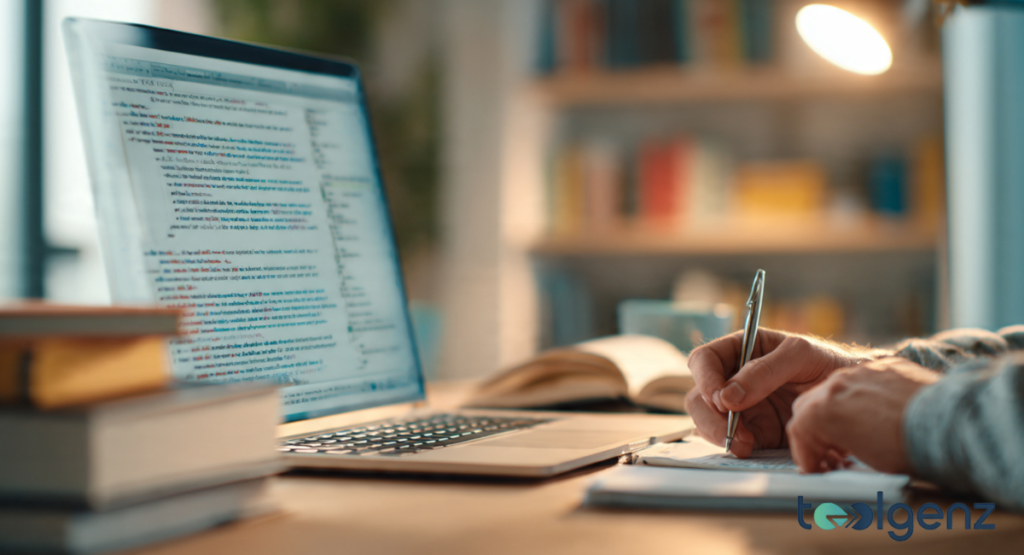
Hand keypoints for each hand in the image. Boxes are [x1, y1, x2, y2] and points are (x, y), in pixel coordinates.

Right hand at [685, 329, 878, 457]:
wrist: (854, 396)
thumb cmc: (829, 363)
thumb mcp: (800, 355)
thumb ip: (764, 371)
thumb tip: (728, 396)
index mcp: (741, 349)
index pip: (705, 359)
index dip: (705, 378)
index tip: (720, 398)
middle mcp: (734, 377)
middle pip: (699, 395)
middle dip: (710, 415)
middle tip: (730, 430)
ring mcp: (741, 407)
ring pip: (707, 420)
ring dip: (720, 434)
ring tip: (746, 443)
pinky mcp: (752, 431)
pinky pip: (729, 440)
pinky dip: (734, 446)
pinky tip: (751, 448)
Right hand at [786, 357, 940, 473]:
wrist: (950, 423)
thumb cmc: (906, 447)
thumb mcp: (859, 459)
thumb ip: (834, 451)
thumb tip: (833, 459)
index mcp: (822, 409)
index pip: (797, 431)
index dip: (805, 455)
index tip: (815, 469)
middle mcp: (835, 384)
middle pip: (808, 406)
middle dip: (815, 431)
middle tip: (830, 455)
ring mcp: (860, 371)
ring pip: (835, 391)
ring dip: (838, 413)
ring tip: (857, 437)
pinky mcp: (885, 365)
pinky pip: (865, 382)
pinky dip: (864, 400)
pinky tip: (880, 417)